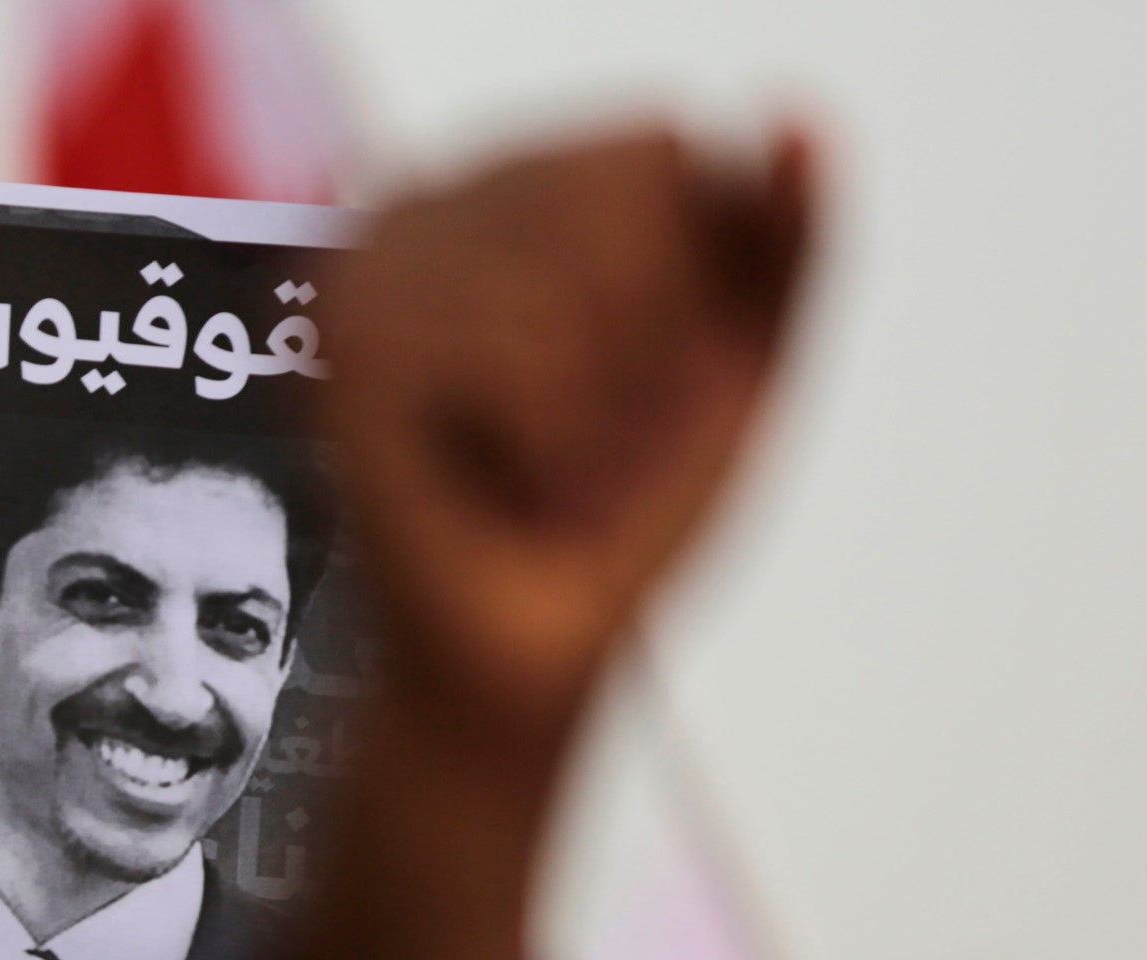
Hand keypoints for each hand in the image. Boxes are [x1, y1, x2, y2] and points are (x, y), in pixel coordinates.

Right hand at [327, 123, 815, 742]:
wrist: (529, 649)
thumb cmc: (619, 516)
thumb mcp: (743, 362)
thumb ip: (785, 237)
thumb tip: (797, 122)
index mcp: (522, 188)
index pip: (652, 151)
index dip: (684, 275)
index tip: (647, 369)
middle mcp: (435, 208)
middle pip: (612, 201)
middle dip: (640, 347)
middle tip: (589, 432)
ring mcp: (377, 275)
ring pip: (562, 290)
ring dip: (588, 416)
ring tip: (542, 463)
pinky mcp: (349, 359)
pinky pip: (512, 362)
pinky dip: (541, 447)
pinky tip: (490, 477)